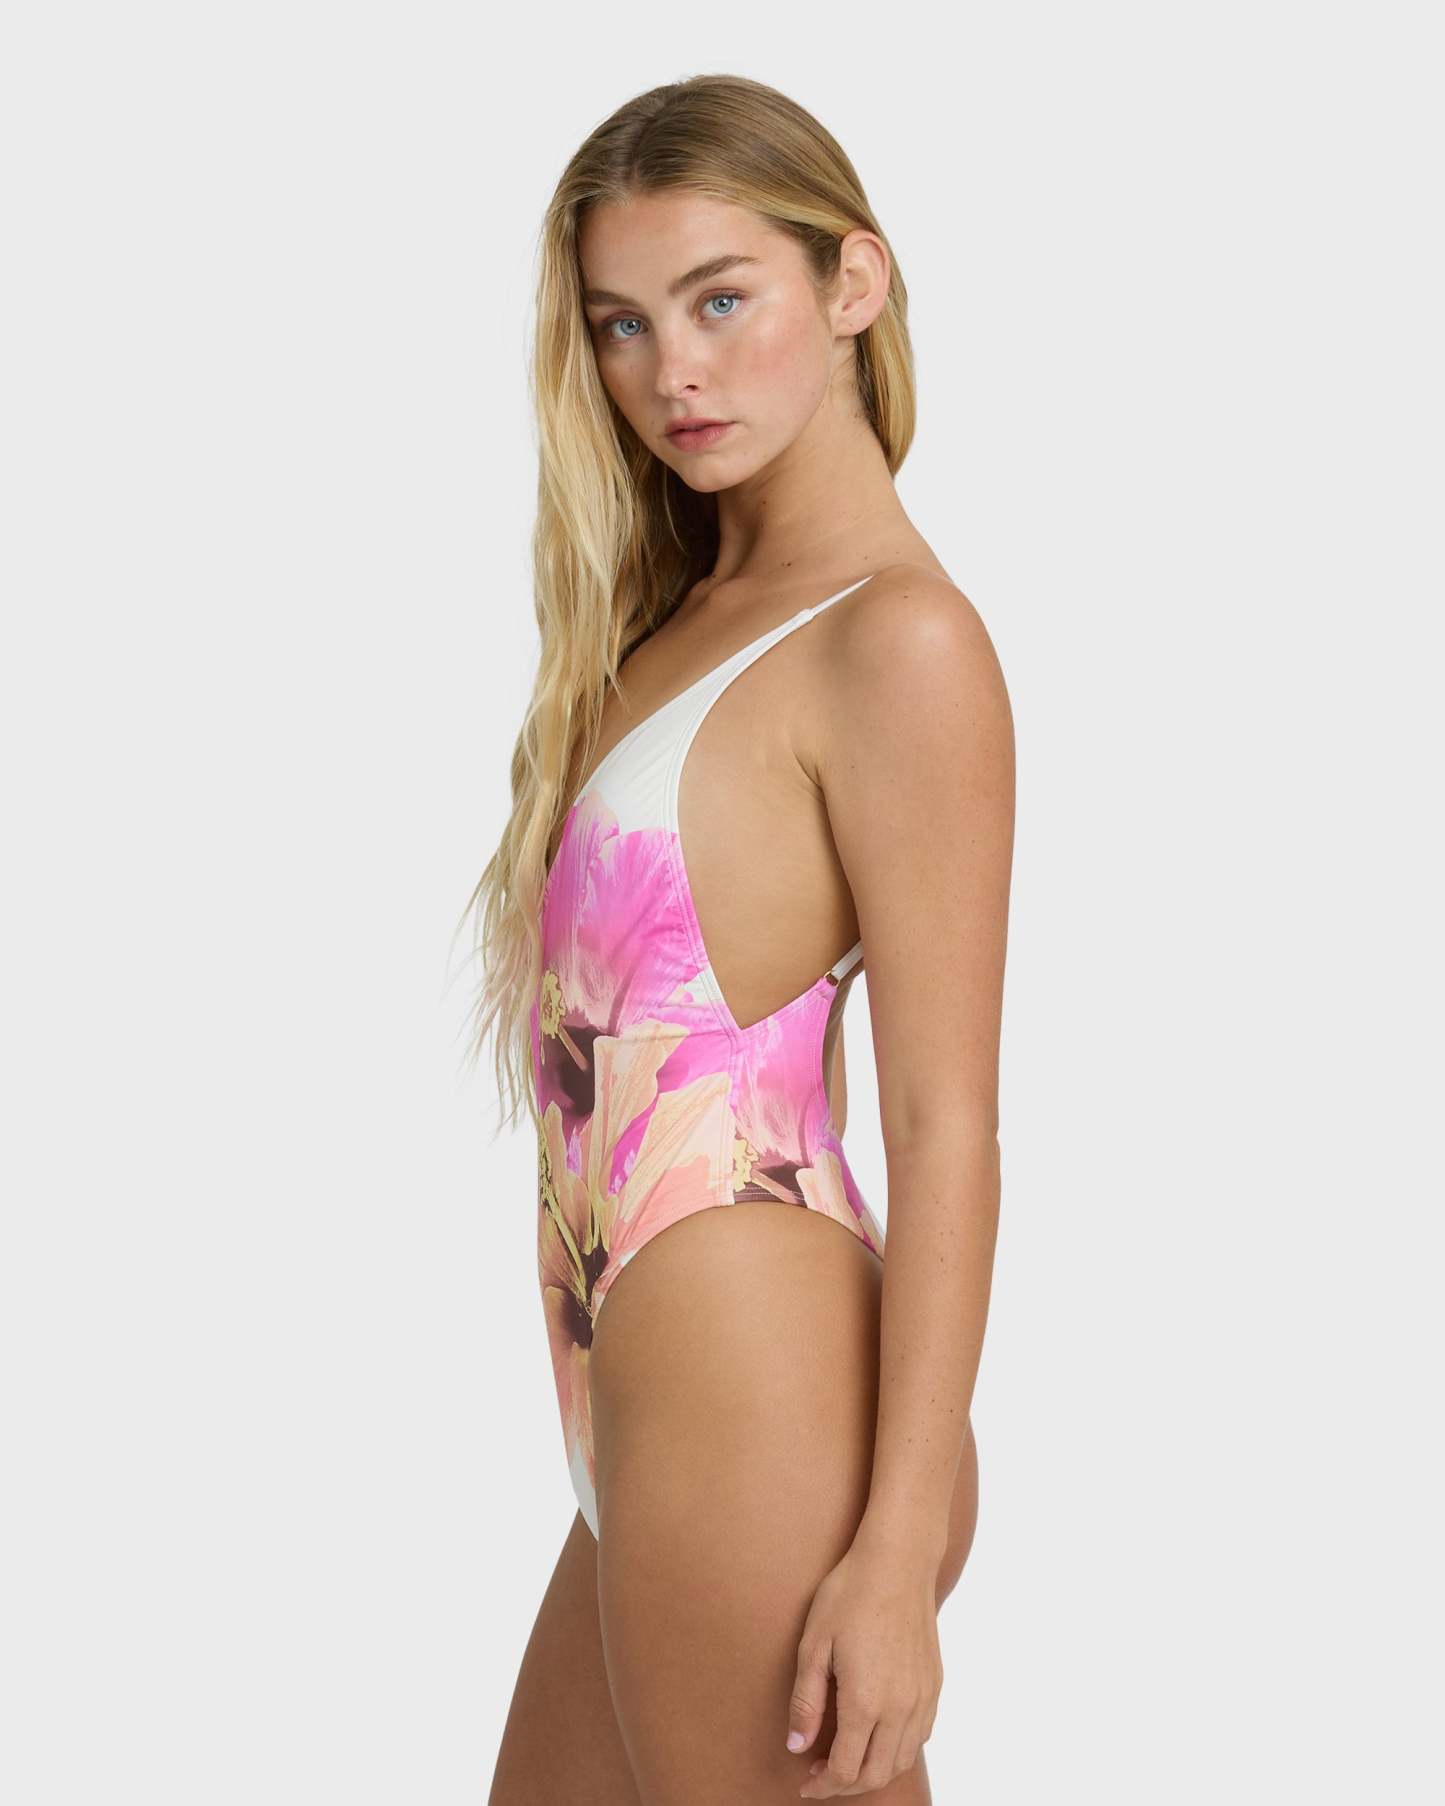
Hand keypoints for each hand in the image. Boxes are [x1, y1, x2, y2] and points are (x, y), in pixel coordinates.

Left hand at [785, 1533, 943, 1797]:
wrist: (897, 1562)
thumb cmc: (850, 1594)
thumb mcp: (813, 1645)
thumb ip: (805, 1702)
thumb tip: (798, 1746)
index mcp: (865, 1702)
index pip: (846, 1771)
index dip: (823, 1785)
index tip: (805, 1781)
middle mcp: (900, 1708)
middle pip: (876, 1775)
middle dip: (845, 1786)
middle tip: (820, 1773)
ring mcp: (922, 1698)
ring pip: (901, 1760)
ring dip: (873, 1770)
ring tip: (846, 1756)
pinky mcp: (934, 1685)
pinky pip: (920, 1736)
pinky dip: (897, 1750)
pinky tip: (877, 1734)